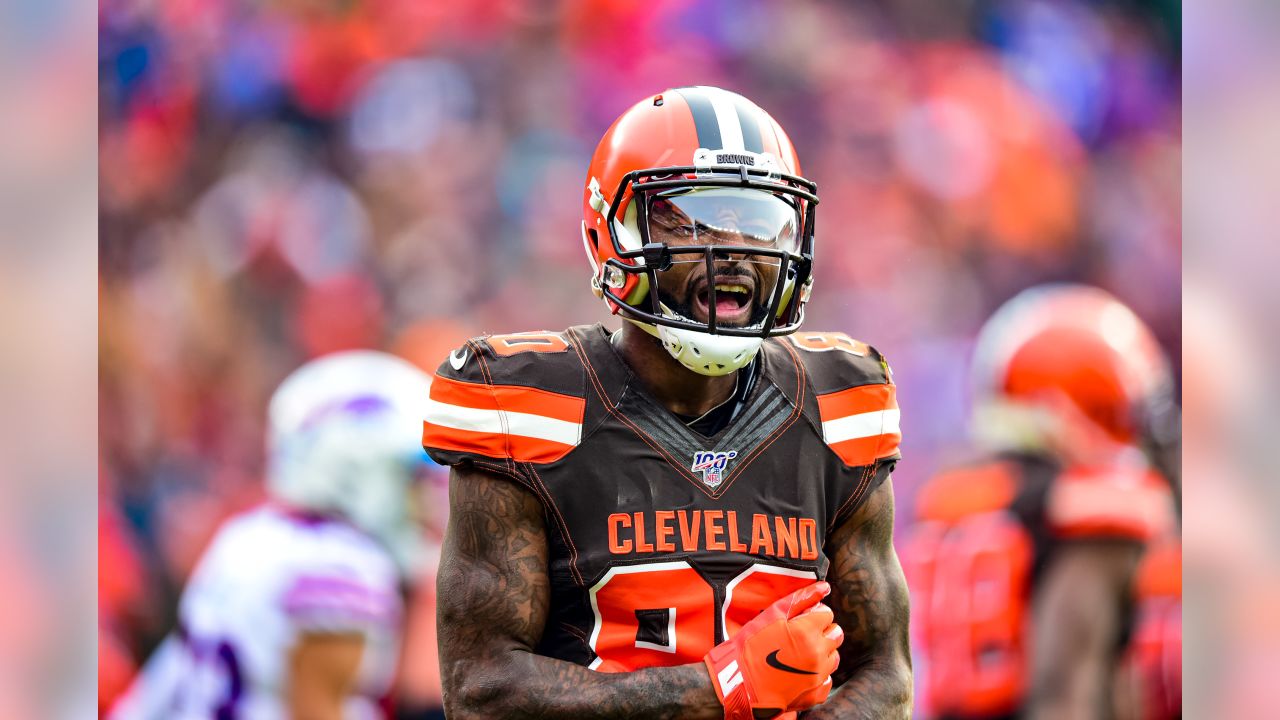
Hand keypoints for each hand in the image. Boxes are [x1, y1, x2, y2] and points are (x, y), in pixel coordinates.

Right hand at [703, 581, 842, 718]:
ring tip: (801, 653)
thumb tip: (825, 587)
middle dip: (823, 630)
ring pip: (834, 656)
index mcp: (808, 631)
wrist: (741, 683)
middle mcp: (818, 652)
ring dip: (823, 651)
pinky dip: (819, 673)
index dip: (813, 614)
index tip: (800, 619)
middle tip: (802, 634)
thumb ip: (801, 598)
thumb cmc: (751, 646)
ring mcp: (818, 674)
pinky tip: (801, 671)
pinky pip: (828, 678)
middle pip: (836, 634)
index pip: (827, 614)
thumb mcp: (772, 615)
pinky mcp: (816, 692)